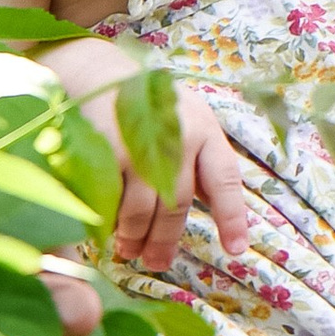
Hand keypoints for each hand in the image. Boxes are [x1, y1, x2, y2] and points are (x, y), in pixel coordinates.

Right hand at [69, 77, 251, 273]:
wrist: (99, 74)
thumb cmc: (150, 108)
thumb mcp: (187, 124)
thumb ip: (201, 164)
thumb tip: (218, 212)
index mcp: (204, 129)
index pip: (224, 179)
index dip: (231, 217)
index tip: (235, 250)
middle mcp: (175, 136)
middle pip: (176, 202)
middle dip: (166, 239)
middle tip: (157, 261)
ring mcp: (137, 144)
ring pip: (141, 208)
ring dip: (135, 236)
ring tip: (130, 250)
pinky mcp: (103, 151)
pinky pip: (109, 200)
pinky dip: (109, 221)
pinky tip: (107, 229)